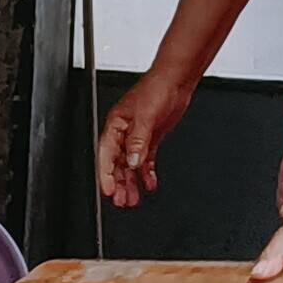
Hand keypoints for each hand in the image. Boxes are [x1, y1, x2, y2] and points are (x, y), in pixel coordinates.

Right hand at [95, 66, 196, 207]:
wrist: (176, 81)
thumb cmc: (156, 88)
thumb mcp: (146, 116)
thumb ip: (138, 140)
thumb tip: (132, 162)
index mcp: (116, 125)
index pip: (106, 156)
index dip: (106, 175)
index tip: (109, 192)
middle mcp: (124, 133)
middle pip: (117, 164)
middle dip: (119, 184)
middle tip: (122, 201)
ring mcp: (138, 137)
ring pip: (130, 166)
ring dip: (131, 183)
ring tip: (133, 199)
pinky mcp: (150, 139)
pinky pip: (145, 161)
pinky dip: (147, 174)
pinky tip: (150, 184)